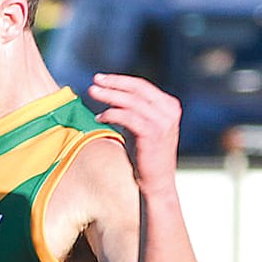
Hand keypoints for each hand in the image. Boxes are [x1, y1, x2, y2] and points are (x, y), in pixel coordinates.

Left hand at [89, 74, 181, 193]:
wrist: (157, 183)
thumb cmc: (147, 156)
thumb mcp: (144, 127)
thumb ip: (135, 111)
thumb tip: (113, 96)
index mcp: (169, 106)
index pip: (142, 86)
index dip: (120, 80)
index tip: (102, 78)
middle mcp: (169, 111)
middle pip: (136, 89)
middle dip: (114, 83)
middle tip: (95, 80)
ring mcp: (162, 121)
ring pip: (130, 101)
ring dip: (109, 96)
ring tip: (93, 92)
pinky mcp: (152, 133)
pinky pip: (127, 117)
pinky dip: (111, 114)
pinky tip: (99, 117)